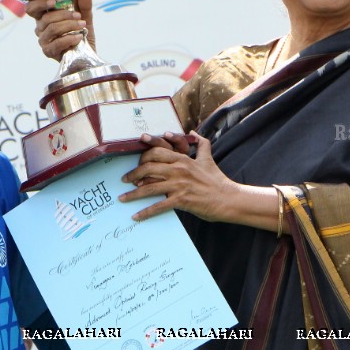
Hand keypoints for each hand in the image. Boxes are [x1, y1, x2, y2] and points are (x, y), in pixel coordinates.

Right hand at [24, 0, 95, 60]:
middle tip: (77, 14)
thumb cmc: (81, 33)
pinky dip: (70, 38)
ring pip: (52, 29)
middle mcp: (40, 28)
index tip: (53, 0)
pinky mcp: (48, 51)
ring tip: (82, 25)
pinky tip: (79, 36)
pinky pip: (57, 43)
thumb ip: (84, 5)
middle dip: (63, 14)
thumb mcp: (85, 17)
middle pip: (45, 18)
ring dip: (69, 25)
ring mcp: (43, 40)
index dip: (39, 3)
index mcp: (44, 16)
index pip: (31, 8)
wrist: (87, 54)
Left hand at [120, 132, 243, 221]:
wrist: (227, 198)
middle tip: (125, 180)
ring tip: (122, 198)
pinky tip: (136, 216)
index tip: (134, 160)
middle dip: (132, 174)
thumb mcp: (208, 157)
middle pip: (148, 167)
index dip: (143, 155)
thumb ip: (201, 143)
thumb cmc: (217, 179)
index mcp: (182, 159)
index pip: (157, 152)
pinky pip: (158, 206)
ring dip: (133, 194)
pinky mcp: (181, 200)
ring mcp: (179, 185)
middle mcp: (178, 170)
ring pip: (149, 187)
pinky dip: (145, 212)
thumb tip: (193, 132)